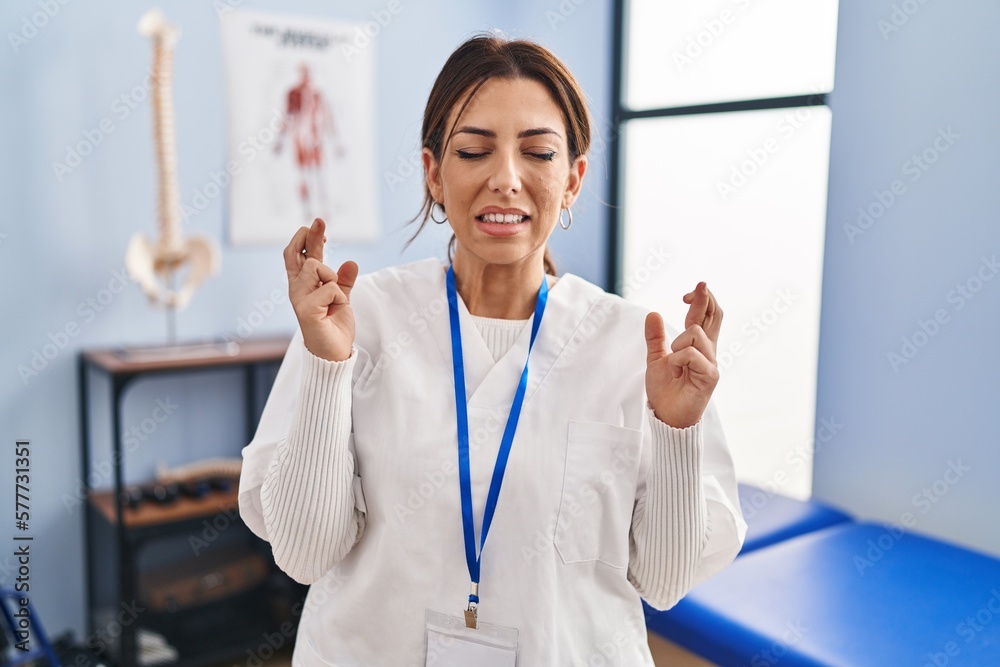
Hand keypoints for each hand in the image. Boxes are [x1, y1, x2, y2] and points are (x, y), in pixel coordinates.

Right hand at [283, 217, 357, 361]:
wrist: (334, 354)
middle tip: (320, 220)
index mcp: (304, 286)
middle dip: (310, 235)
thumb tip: (350, 262)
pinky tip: (336, 309)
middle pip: (297, 254)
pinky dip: (339, 296)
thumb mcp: (342, 299)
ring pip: (316, 267)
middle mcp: (297, 289)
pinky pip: (330, 287)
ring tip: (336, 298)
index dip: (306, 238)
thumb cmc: (334, 327)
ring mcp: (299, 298)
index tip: (318, 225)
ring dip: (332, 278)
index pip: (299, 256)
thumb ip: (343, 281)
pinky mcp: (305, 309)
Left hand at [644, 282, 722, 428]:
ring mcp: (711, 362)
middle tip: (699, 285)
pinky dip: (678, 359)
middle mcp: (708, 351)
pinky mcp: (710, 375)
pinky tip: (677, 372)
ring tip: (674, 364)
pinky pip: (691, 354)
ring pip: (695, 333)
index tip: (688, 292)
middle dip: (706, 298)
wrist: (666, 415)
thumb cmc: (665, 390)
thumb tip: (653, 313)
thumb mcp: (656, 358)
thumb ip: (655, 337)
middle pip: (714, 316)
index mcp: (697, 346)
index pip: (706, 316)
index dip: (702, 299)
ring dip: (677, 345)